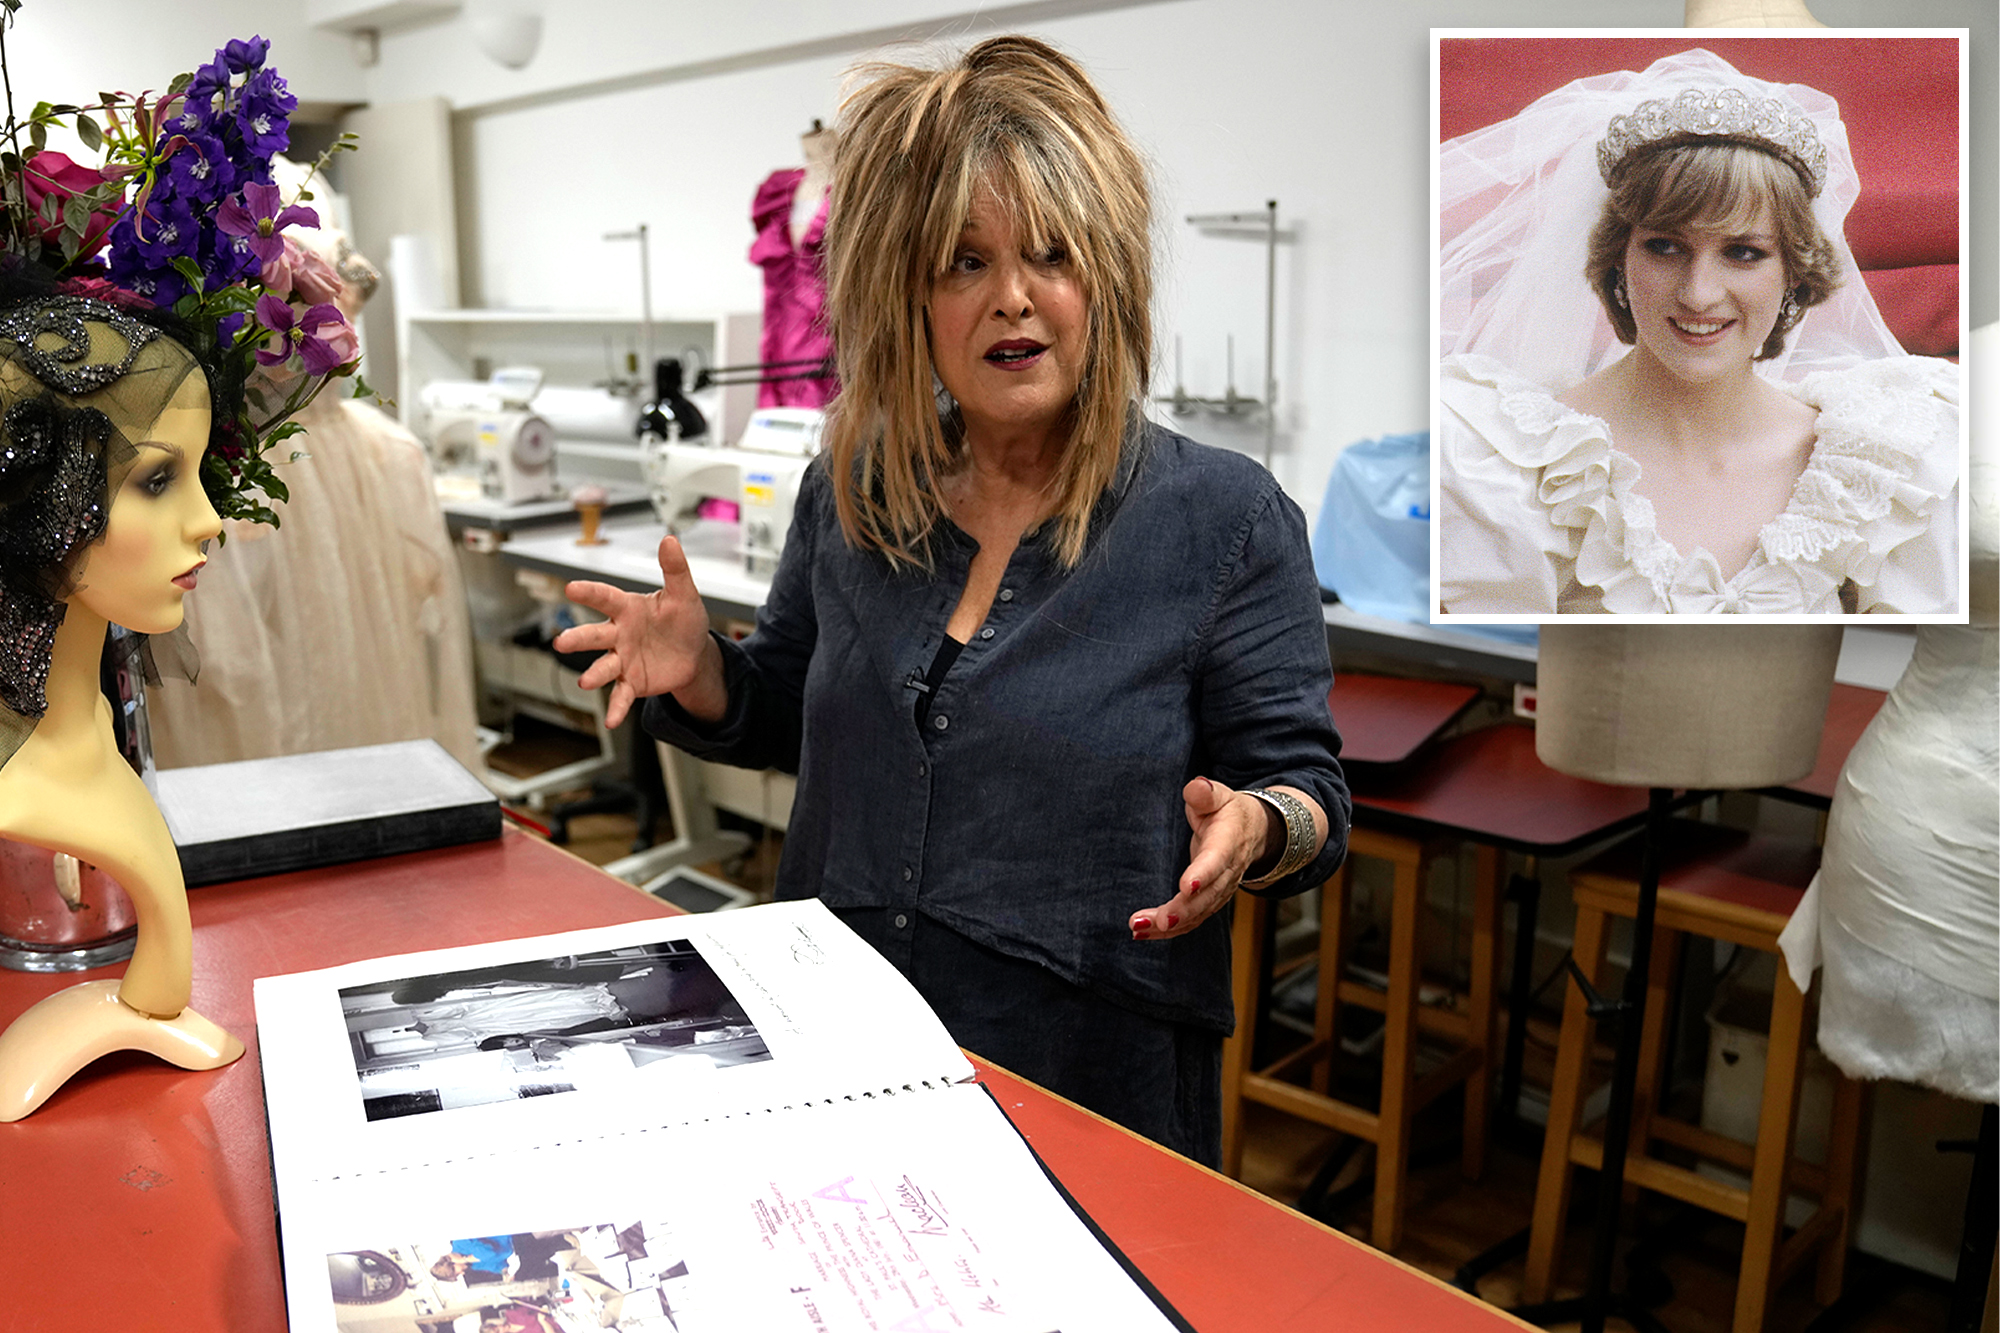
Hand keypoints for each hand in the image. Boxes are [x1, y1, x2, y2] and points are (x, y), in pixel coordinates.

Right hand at [551, 536, 723, 727]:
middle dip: (578, 638)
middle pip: (595, 635)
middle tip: (561, 642)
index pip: (605, 598)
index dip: (589, 593)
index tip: (572, 588)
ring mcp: (623, 660)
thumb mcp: (684, 595)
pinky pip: (621, 695)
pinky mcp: (632, 682)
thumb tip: (670, 540)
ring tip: (585, 682)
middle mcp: (619, 635)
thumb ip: (675, 569)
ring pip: (603, 667)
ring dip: (594, 674)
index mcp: (628, 609)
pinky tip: (610, 720)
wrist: (694, 654)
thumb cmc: (683, 620)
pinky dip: (616, 707)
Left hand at [1129, 777, 1273, 941]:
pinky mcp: (1210, 901)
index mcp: (1228, 842)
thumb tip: (1196, 788)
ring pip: (1198, 913)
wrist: (1252, 831)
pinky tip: (1144, 933)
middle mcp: (1227, 871)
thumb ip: (1206, 793)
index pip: (1217, 859)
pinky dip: (1169, 931)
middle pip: (1208, 896)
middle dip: (1183, 910)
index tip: (1186, 887)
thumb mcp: (1220, 795)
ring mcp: (1220, 890)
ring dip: (1170, 925)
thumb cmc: (1227, 811)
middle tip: (1158, 920)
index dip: (1203, 873)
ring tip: (1139, 928)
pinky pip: (1192, 920)